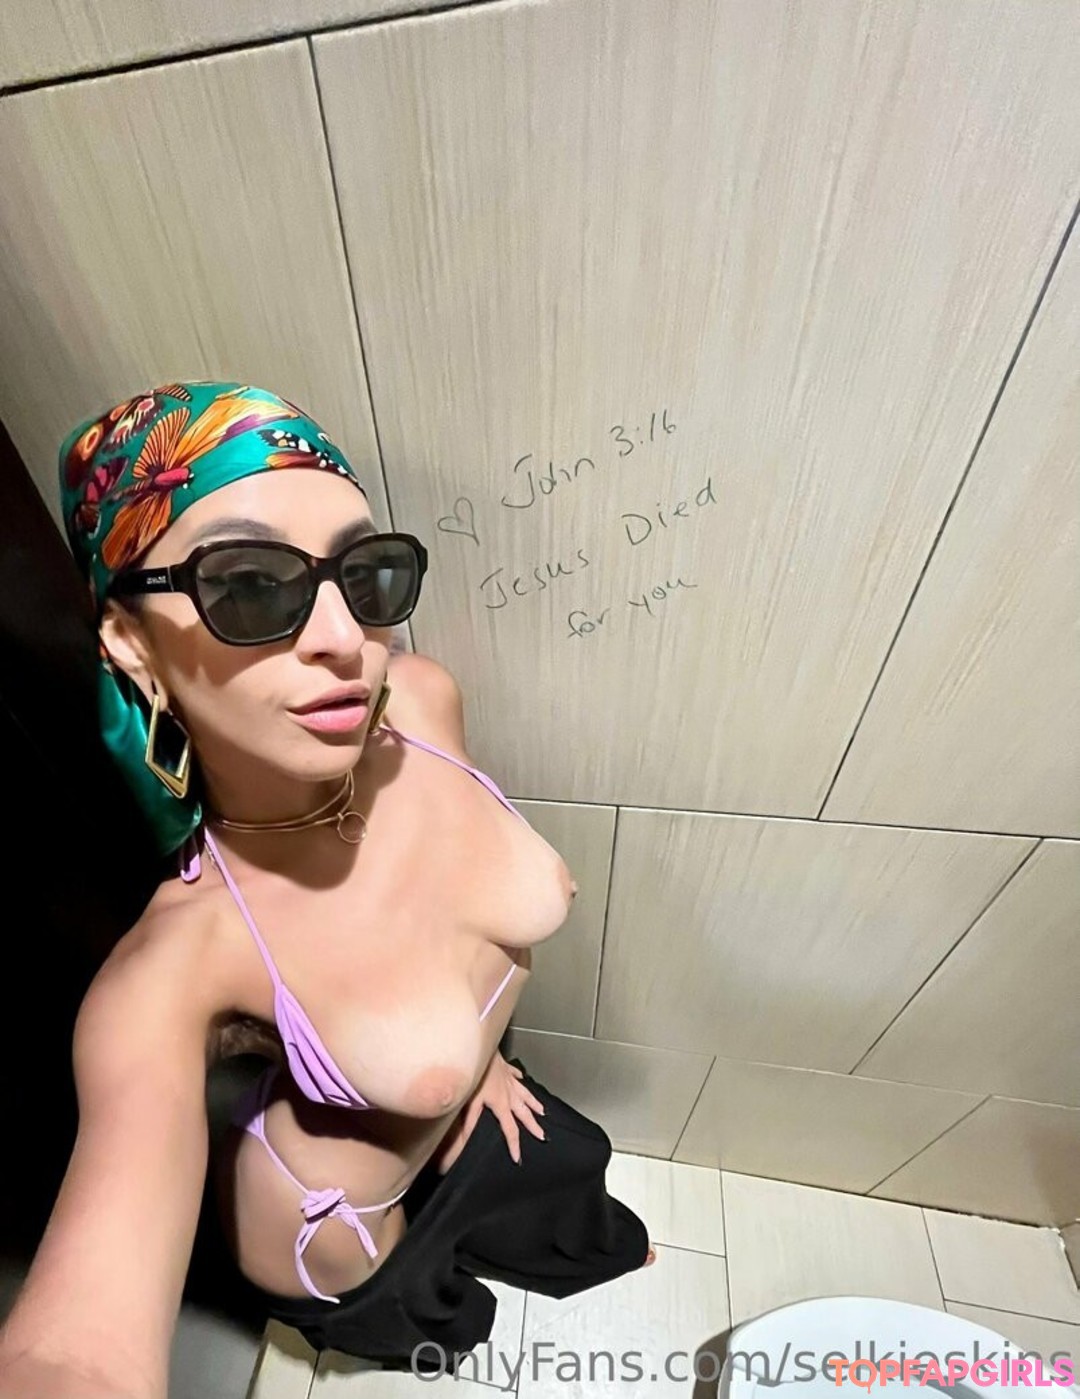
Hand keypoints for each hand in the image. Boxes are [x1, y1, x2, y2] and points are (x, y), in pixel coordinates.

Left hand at [434, 1053, 545, 1172]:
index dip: (514, 1145)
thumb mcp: (471, 1101)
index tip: (518, 1157)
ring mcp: (509, 1080)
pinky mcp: (505, 1068)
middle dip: (532, 1126)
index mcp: (501, 1104)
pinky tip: (522, 1078)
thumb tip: (466, 1141)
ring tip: (542, 1111)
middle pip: (524, 1113)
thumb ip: (470, 1122)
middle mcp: (509, 1093)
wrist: (480, 1047)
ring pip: (525, 1095)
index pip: (510, 1129)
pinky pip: (516, 1075)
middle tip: (542, 1136)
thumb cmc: (475, 1073)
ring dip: (533, 1104)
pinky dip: (520, 1079)